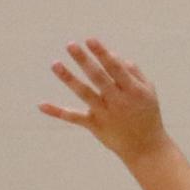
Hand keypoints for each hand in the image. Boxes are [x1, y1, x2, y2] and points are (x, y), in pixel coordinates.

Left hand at [39, 39, 164, 163]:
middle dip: (84, 61)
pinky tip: (41, 105)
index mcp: (133, 91)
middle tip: (70, 45)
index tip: (89, 40)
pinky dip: (58, 112)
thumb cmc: (147, 114)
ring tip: (55, 64)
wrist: (147, 149)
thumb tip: (113, 55)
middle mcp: (118, 101)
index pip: (115, 69)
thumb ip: (133, 72)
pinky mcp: (95, 126)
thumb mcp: (148, 92)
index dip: (102, 54)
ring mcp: (106, 114)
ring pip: (85, 94)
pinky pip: (74, 118)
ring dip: (69, 79)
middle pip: (98, 78)